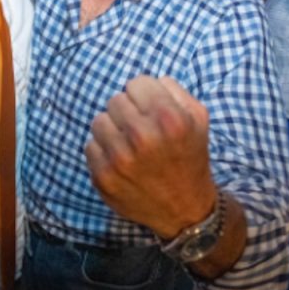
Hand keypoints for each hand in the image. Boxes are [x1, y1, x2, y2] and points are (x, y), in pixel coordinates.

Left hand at [86, 76, 215, 238]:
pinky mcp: (103, 177)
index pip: (136, 83)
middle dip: (128, 111)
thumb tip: (149, 80)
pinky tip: (121, 160)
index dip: (144, 94)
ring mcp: (119, 159)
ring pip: (98, 120)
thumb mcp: (198, 119)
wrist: (184, 209)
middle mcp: (142, 137)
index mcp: (168, 118)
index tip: (150, 109)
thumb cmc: (190, 157)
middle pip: (115, 100)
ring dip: (112, 129)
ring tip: (129, 143)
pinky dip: (103, 151)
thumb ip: (174, 90)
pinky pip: (90, 145)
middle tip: (140, 128)